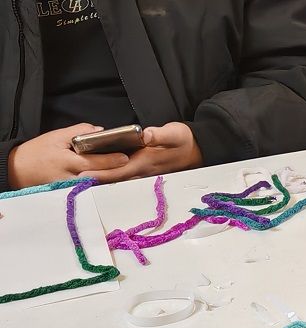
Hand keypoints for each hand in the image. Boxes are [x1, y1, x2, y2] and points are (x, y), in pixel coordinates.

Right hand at [7, 124, 129, 188]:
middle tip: (133, 167)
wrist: (18, 170)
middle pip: (100, 177)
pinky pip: (90, 191)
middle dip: (118, 172)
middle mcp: (72, 178)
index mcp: (68, 162)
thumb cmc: (38, 152)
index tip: (125, 157)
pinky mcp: (72, 195)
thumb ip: (79, 132)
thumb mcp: (56, 136)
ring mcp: (72, 189)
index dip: (111, 160)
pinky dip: (102, 186)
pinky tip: (113, 181)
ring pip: (97, 186)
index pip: (94, 162)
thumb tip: (100, 130)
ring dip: (113, 181)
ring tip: (128, 174)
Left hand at [81, 122, 202, 182]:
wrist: (197, 149)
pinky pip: (122, 174)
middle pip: (115, 178)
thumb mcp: (174, 133)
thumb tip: (146, 135)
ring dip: (100, 179)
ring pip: (118, 178)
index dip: (102, 173)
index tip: (85, 175)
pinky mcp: (142, 169)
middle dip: (95, 179)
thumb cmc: (184, 140)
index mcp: (146, 162)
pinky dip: (109, 175)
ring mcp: (143, 171)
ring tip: (79, 179)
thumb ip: (160, 135)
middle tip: (72, 181)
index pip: (120, 169)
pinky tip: (97, 172)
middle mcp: (142, 170)